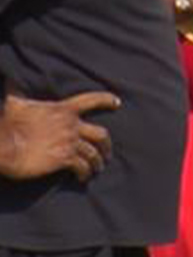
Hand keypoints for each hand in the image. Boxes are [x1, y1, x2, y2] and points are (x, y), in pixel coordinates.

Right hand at [0, 92, 117, 182]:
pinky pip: (82, 167)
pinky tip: (83, 178)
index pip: (91, 100)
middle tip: (107, 153)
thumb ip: (19, 93)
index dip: (106, 100)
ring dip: (97, 162)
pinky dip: (85, 173)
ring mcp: (69, 142)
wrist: (3, 142)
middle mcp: (71, 125)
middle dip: (107, 144)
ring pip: (94, 153)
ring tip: (97, 169)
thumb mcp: (16, 103)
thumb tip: (8, 79)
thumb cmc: (7, 123)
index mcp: (63, 109)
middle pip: (101, 134)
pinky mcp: (63, 159)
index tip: (117, 103)